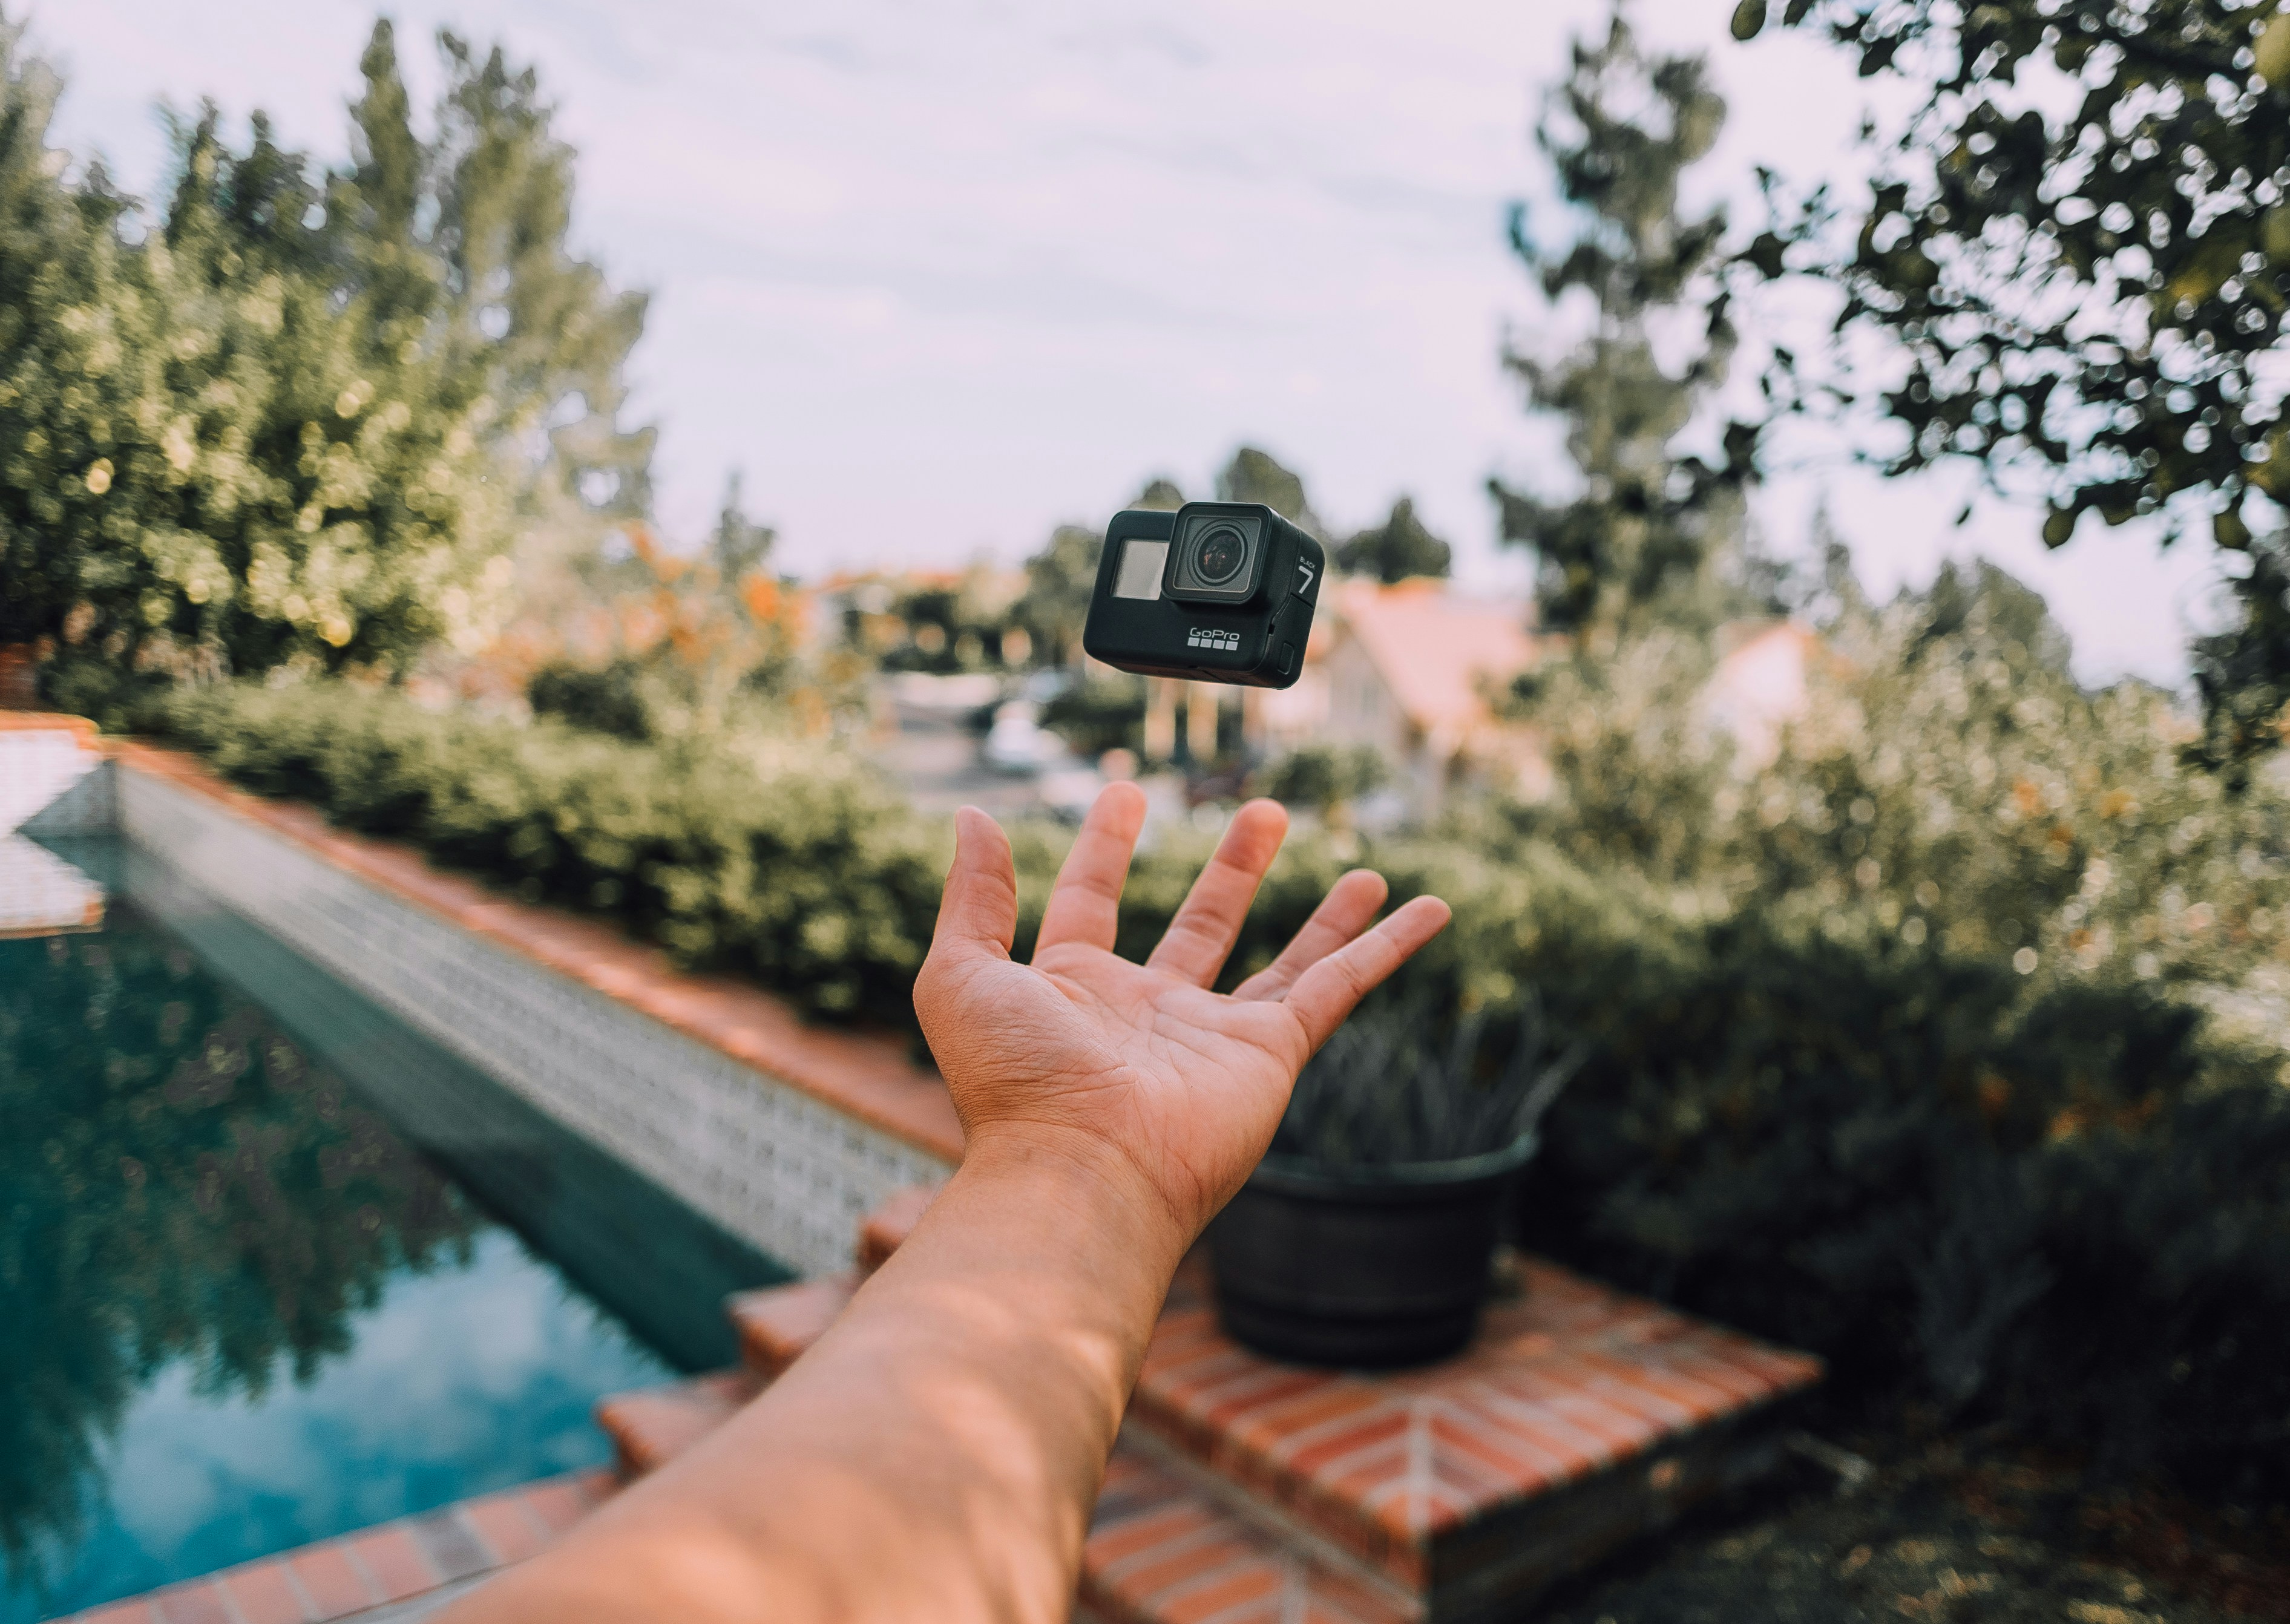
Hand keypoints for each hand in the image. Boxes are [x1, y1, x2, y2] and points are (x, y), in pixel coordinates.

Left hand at [915, 782, 1450, 1243]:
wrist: (1079, 1172)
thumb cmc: (1014, 1086)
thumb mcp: (960, 974)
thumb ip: (972, 896)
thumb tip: (973, 817)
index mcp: (1074, 991)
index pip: (1092, 901)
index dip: (1104, 846)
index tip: (1125, 792)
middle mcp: (1149, 1012)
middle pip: (1203, 924)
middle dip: (1232, 868)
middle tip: (1263, 810)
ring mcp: (1214, 1036)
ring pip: (1283, 958)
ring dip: (1322, 913)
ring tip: (1363, 866)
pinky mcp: (1271, 1054)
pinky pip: (1341, 987)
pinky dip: (1387, 948)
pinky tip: (1426, 909)